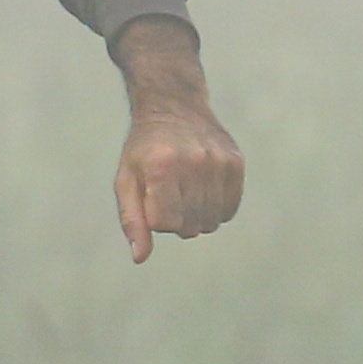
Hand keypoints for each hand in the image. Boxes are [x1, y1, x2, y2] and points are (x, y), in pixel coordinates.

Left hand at [111, 18, 242, 262]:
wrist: (173, 105)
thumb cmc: (144, 150)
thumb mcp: (126, 180)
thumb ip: (132, 220)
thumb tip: (140, 257)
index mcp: (162, 167)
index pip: (165, 224)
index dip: (155, 218)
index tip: (151, 198)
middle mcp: (193, 162)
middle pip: (189, 226)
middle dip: (175, 220)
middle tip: (168, 194)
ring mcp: (218, 162)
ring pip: (211, 221)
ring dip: (196, 217)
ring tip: (185, 192)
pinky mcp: (236, 162)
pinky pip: (229, 209)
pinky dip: (215, 209)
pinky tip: (203, 189)